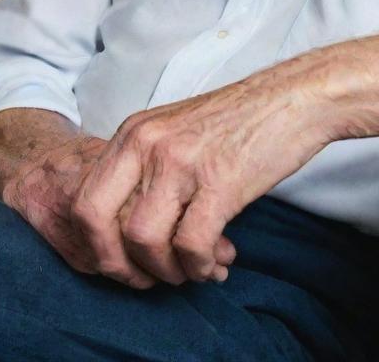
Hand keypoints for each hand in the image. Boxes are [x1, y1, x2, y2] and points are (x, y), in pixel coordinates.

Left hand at [66, 71, 330, 287]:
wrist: (294, 98)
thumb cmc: (239, 121)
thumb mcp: (176, 132)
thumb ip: (146, 168)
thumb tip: (126, 232)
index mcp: (133, 132)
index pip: (85, 200)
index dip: (96, 245)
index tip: (122, 264)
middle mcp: (148, 143)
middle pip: (97, 220)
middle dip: (117, 264)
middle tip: (147, 279)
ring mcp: (182, 161)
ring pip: (143, 240)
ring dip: (166, 270)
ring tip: (189, 269)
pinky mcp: (220, 181)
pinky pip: (191, 246)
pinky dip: (198, 266)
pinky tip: (212, 264)